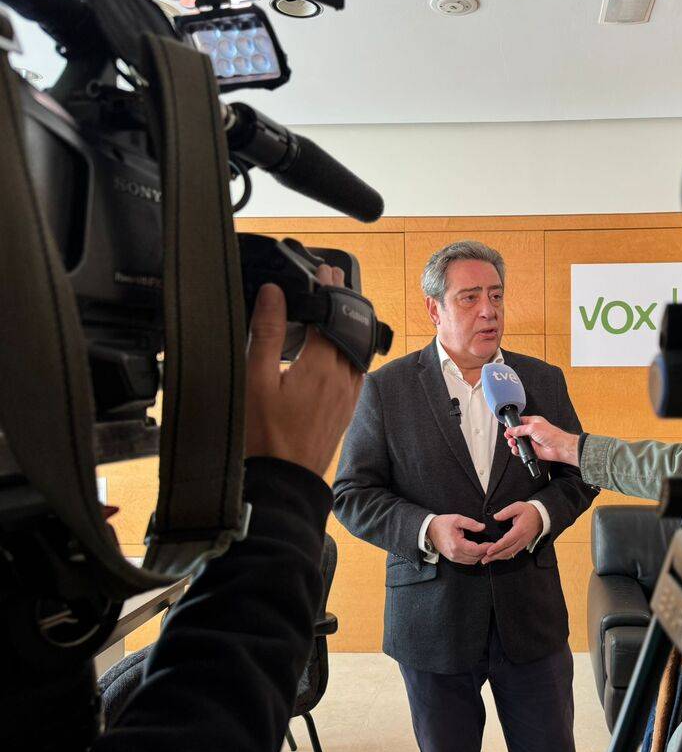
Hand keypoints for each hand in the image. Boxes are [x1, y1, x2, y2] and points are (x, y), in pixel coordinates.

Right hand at [244, 264, 363, 477]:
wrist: (283, 481)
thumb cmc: (263, 436)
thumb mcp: (256, 379)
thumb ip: (268, 333)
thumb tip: (275, 294)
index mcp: (322, 365)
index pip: (332, 315)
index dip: (328, 290)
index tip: (325, 270)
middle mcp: (343, 378)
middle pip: (348, 330)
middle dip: (342, 305)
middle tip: (332, 283)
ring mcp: (348, 395)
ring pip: (355, 351)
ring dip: (347, 329)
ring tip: (334, 313)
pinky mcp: (347, 410)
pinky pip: (356, 372)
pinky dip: (348, 353)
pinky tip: (334, 353)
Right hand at [427, 514, 493, 563]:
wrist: (429, 530)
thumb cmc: (442, 524)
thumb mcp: (457, 519)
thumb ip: (471, 523)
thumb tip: (483, 527)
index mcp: (457, 545)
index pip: (476, 550)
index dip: (486, 547)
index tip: (493, 543)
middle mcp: (455, 554)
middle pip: (475, 558)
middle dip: (485, 552)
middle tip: (492, 545)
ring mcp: (453, 558)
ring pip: (472, 561)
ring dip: (480, 556)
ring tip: (486, 548)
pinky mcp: (452, 558)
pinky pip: (466, 562)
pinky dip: (474, 558)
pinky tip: (478, 551)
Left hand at [481, 501, 542, 563]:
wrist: (541, 516)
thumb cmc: (528, 511)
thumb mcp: (517, 507)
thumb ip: (506, 512)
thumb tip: (495, 517)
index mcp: (519, 530)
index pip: (506, 541)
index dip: (497, 547)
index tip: (488, 551)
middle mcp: (522, 539)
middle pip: (507, 551)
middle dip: (495, 556)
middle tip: (484, 559)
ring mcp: (523, 543)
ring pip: (510, 554)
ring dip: (499, 558)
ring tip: (488, 560)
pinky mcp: (523, 545)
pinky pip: (513, 553)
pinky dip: (505, 556)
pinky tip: (498, 557)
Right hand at [504, 416, 579, 465]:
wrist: (559, 447)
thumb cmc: (551, 435)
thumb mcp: (533, 428)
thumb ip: (520, 429)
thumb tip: (511, 430)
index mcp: (533, 422)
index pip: (520, 421)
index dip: (513, 424)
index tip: (507, 427)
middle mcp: (532, 431)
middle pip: (517, 433)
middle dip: (511, 435)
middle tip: (509, 437)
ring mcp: (532, 441)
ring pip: (519, 442)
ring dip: (513, 443)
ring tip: (512, 444)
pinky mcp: (532, 450)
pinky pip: (522, 451)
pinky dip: (517, 451)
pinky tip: (516, 450)